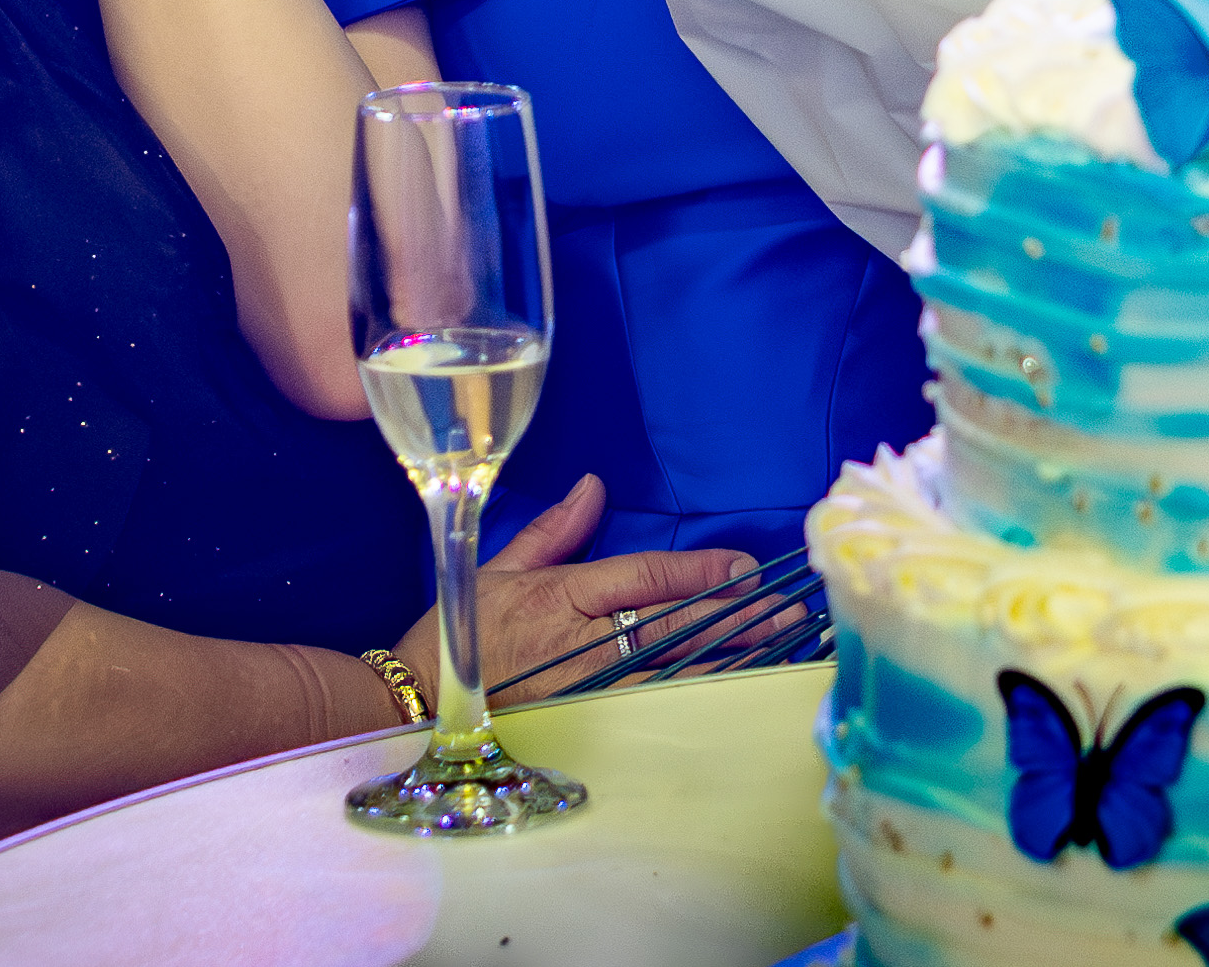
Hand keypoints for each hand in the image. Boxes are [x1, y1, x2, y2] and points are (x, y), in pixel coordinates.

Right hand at [401, 474, 769, 706]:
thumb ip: (555, 530)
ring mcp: (588, 688)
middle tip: (786, 610)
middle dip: (734, 617)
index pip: (645, 578)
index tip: (743, 566)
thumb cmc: (463, 631)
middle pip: (673, 626)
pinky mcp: (587, 722)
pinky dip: (698, 694)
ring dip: (730, 657)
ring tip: (778, 646)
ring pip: (673, 670)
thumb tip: (593, 487)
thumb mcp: (499, 567)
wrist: (422, 699)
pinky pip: (655, 706)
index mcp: (563, 594)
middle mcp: (581, 642)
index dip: (699, 572)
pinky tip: (734, 686)